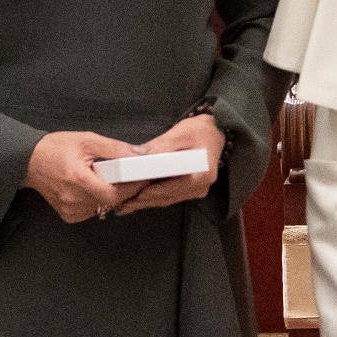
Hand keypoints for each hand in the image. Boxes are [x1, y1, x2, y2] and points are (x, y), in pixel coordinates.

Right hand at [25, 131, 135, 224]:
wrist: (30, 161)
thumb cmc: (55, 149)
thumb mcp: (87, 140)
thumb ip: (114, 148)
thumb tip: (138, 154)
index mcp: (77, 179)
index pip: (114, 194)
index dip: (131, 187)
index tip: (140, 178)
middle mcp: (73, 198)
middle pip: (111, 202)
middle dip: (122, 189)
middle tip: (122, 175)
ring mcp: (70, 210)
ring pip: (104, 208)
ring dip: (109, 195)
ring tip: (101, 179)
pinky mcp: (69, 215)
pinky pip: (93, 211)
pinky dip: (97, 201)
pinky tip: (90, 188)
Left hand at [111, 112, 228, 214]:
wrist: (216, 131)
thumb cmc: (200, 130)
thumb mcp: (180, 134)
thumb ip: (160, 147)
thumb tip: (138, 157)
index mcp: (200, 175)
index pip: (170, 189)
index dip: (149, 193)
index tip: (130, 196)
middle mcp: (200, 188)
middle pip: (167, 198)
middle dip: (143, 201)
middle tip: (121, 205)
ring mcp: (197, 191)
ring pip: (167, 199)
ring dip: (146, 202)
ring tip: (124, 205)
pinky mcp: (192, 190)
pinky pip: (170, 196)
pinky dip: (154, 198)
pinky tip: (138, 199)